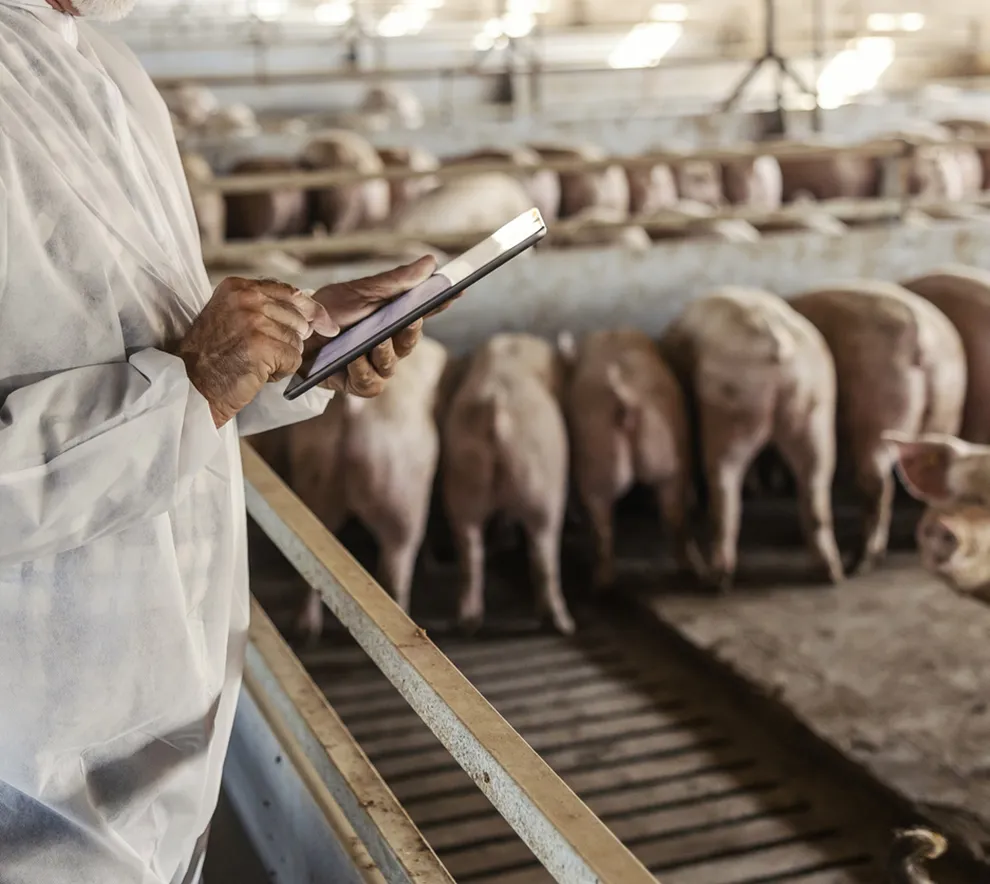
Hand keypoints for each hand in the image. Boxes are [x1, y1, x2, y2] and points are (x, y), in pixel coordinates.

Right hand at [178, 276, 335, 426]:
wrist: (192, 384)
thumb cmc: (214, 356)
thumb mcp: (233, 317)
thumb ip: (265, 307)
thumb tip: (314, 314)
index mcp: (239, 286)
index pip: (291, 292)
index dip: (313, 310)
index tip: (327, 324)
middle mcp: (246, 298)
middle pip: (298, 319)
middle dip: (289, 341)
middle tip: (260, 353)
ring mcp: (254, 320)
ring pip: (297, 341)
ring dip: (282, 358)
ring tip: (255, 362)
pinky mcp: (262, 346)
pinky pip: (294, 359)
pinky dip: (281, 372)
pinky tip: (258, 373)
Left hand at [311, 255, 458, 397]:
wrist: (292, 333)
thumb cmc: (327, 311)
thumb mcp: (360, 291)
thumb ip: (396, 281)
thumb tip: (431, 263)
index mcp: (391, 318)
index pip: (423, 311)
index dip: (441, 303)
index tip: (458, 291)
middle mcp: (386, 344)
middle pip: (410, 342)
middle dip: (410, 331)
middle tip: (410, 319)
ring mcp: (373, 366)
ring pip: (392, 365)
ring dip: (382, 352)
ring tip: (371, 342)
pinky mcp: (356, 384)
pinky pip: (371, 384)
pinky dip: (362, 371)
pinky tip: (352, 360)